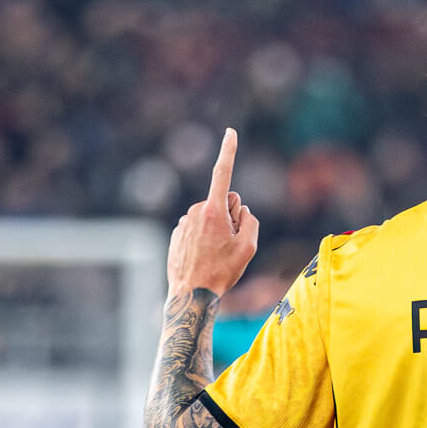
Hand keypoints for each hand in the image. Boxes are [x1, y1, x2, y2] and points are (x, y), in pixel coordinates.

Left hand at [165, 128, 258, 296]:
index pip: (223, 173)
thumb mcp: (248, 247)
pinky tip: (203, 259)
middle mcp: (196, 212)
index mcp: (213, 211)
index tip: (230, 132)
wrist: (191, 295)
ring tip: (215, 255)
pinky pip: (198, 230)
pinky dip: (204, 239)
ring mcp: (184, 223)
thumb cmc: (221, 272)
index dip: (228, 151)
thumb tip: (241, 212)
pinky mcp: (177, 234)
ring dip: (217, 230)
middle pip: (224, 203)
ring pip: (210, 218)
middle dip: (231, 217)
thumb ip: (250, 220)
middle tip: (230, 244)